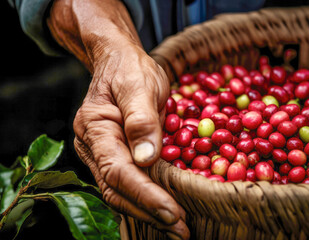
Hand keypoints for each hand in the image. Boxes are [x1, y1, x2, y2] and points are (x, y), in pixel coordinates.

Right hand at [47, 0, 189, 238]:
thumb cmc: (130, 69)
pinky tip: (163, 210)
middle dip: (148, 212)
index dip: (145, 194)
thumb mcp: (140, 84)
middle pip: (116, 190)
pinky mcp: (113, 156)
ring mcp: (100, 154)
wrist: (118, 62)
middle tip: (180, 230)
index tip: (172, 212)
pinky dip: (145, 200)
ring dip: (148, 212)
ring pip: (119, 192)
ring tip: (176, 227)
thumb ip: (141, 119)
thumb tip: (146, 159)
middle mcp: (92, 146)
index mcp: (95, 127)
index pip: (117, 171)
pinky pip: (126, 184)